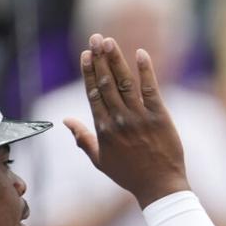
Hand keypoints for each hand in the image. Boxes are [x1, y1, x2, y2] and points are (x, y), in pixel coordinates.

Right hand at [65, 34, 189, 207]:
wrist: (159, 187)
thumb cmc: (130, 175)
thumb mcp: (100, 160)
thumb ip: (83, 139)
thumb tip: (65, 120)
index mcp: (103, 128)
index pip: (93, 93)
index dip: (89, 71)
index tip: (85, 54)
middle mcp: (119, 120)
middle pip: (106, 83)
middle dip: (100, 58)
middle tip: (96, 38)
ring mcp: (139, 118)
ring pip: (124, 83)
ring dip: (116, 60)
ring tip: (109, 41)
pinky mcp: (160, 118)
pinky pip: (151, 90)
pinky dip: (146, 71)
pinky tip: (141, 54)